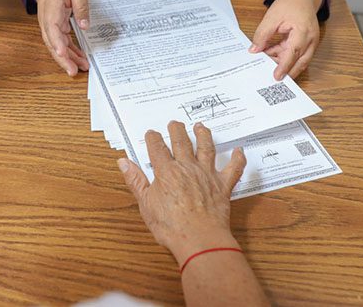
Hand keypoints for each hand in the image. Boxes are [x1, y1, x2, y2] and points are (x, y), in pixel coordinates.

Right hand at [33, 0, 89, 76]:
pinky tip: (79, 59)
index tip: (63, 54)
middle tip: (73, 71)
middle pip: (51, 42)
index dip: (57, 43)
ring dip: (67, 58)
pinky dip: (69, 51)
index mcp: (51, 7)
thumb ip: (81, 5)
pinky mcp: (54, 26)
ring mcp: (48, 24)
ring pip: (55, 45)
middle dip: (62, 59)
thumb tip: (84, 25)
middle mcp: (46, 19)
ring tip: (81, 68)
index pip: (51, 28)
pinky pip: (60, 41)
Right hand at [118, 121, 246, 262]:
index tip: (152, 134)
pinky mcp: (222, 186)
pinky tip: (239, 150)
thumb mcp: (145, 204)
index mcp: (167, 172)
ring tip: (200, 127)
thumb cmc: (171, 226)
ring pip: (206, 148)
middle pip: (181, 142)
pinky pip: (234, 168)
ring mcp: (207, 175)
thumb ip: (135, 181)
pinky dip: (238, 158)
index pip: (157, 148)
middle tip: (175, 123)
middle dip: (177, 130)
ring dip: (203, 135)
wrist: (198, 239)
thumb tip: (124, 163)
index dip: (153, 138)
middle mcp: (187, 168)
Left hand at [250, 0, 322, 80]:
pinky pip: (298, 54)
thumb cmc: (290, 3)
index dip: (284, 65)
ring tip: (267, 63)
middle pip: (301, 61)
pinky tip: (272, 55)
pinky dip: (286, 56)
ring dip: (285, 63)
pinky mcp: (308, 43)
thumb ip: (262, 35)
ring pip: (300, 60)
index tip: (276, 76)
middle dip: (287, 71)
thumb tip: (254, 50)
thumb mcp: (271, 17)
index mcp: (303, 31)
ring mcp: (312, 42)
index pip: (294, 52)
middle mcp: (311, 39)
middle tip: (272, 78)